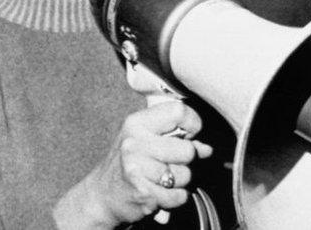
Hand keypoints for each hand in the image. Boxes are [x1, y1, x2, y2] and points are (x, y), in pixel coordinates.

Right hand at [54, 100, 212, 228]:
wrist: (103, 194)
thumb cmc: (130, 163)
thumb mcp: (145, 139)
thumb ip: (176, 136)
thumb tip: (206, 148)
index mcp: (136, 123)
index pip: (178, 111)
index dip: (192, 123)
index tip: (189, 134)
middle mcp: (134, 142)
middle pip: (187, 150)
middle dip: (186, 161)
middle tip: (171, 163)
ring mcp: (137, 168)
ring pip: (185, 175)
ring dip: (180, 182)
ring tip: (162, 179)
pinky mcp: (143, 192)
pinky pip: (179, 196)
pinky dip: (175, 198)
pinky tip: (160, 192)